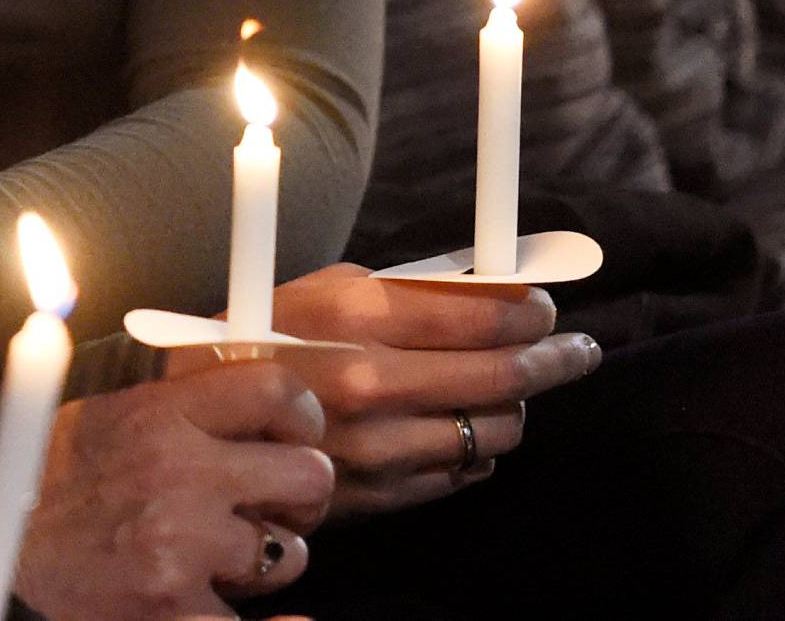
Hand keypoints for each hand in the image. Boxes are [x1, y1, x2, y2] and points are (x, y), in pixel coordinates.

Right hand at [13, 363, 332, 620]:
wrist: (0, 543)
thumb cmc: (59, 474)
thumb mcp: (116, 411)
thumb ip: (185, 402)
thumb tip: (262, 395)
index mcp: (164, 413)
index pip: (277, 390)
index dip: (303, 414)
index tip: (297, 433)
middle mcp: (181, 473)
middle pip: (308, 473)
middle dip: (300, 492)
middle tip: (277, 502)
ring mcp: (182, 546)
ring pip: (291, 552)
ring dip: (271, 557)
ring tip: (229, 554)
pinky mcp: (176, 610)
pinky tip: (231, 603)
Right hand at [270, 263, 601, 517]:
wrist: (205, 420)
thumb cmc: (265, 334)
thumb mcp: (327, 288)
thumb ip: (408, 292)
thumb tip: (494, 291)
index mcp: (357, 317)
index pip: (481, 317)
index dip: (530, 312)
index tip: (547, 307)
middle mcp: (374, 384)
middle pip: (503, 377)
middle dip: (555, 359)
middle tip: (580, 350)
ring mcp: (381, 447)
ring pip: (495, 430)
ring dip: (515, 405)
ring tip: (512, 386)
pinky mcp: (383, 495)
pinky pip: (463, 471)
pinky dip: (477, 445)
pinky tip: (466, 424)